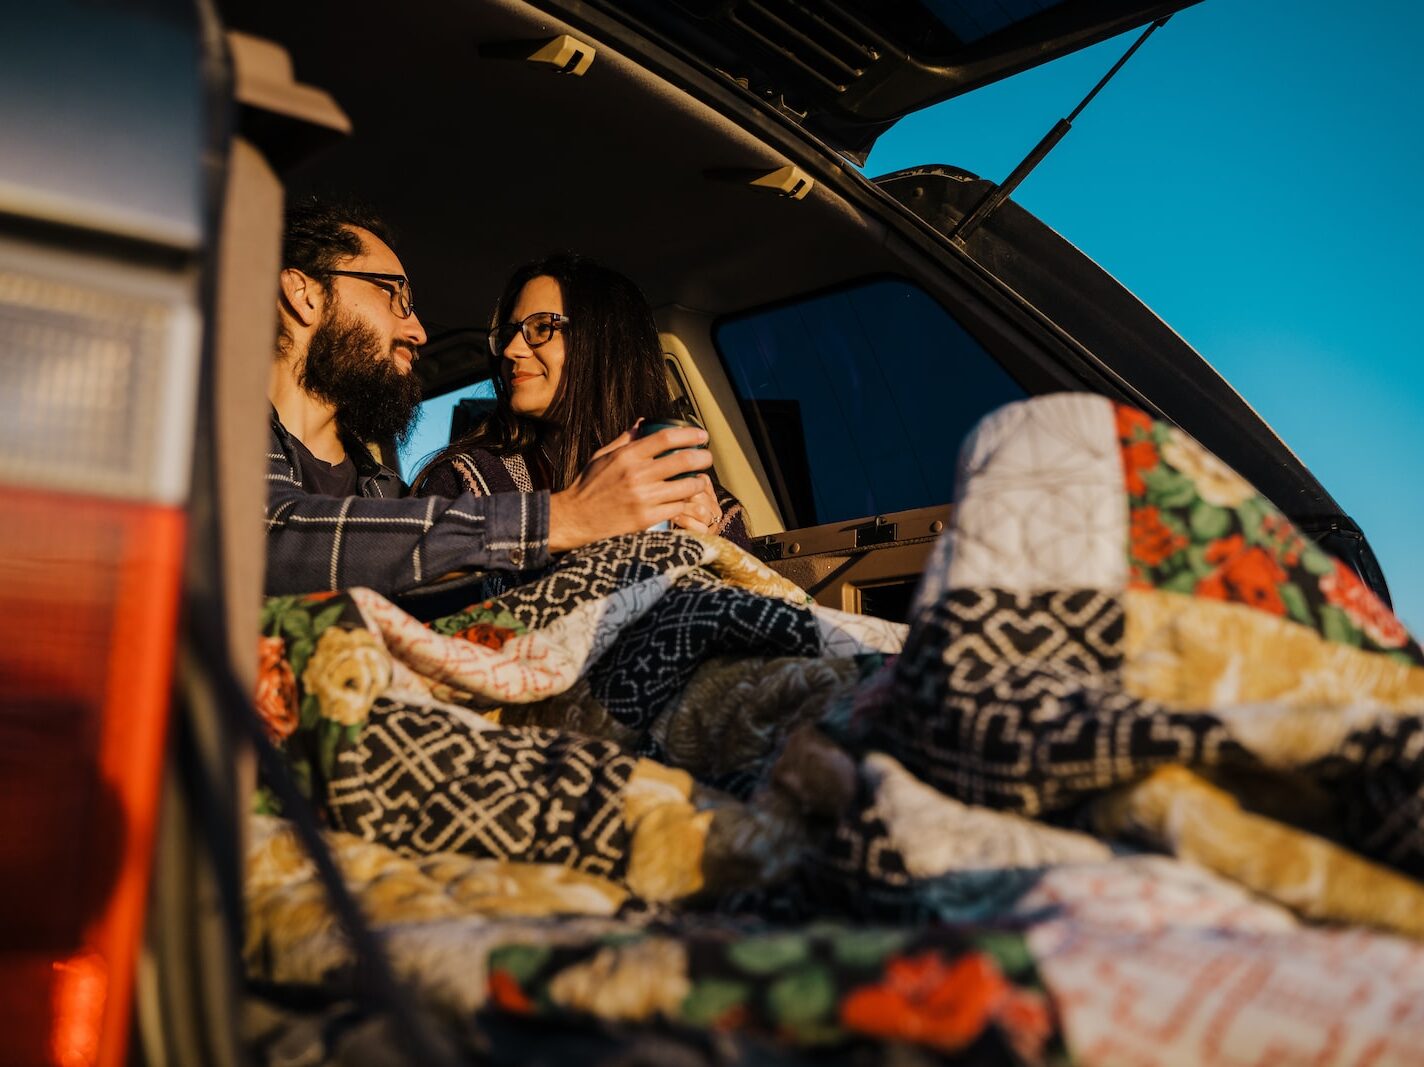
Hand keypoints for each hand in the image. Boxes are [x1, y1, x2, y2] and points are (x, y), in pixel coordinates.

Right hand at [547, 424, 713, 550]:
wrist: (576, 519)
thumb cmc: (589, 486)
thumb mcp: (603, 457)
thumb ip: (625, 440)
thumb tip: (643, 422)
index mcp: (627, 456)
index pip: (665, 438)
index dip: (689, 434)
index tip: (701, 435)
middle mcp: (637, 475)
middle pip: (682, 460)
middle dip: (702, 457)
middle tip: (707, 457)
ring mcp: (643, 498)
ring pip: (685, 487)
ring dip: (698, 482)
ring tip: (700, 480)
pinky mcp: (647, 519)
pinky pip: (677, 508)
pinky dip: (685, 502)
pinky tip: (686, 499)